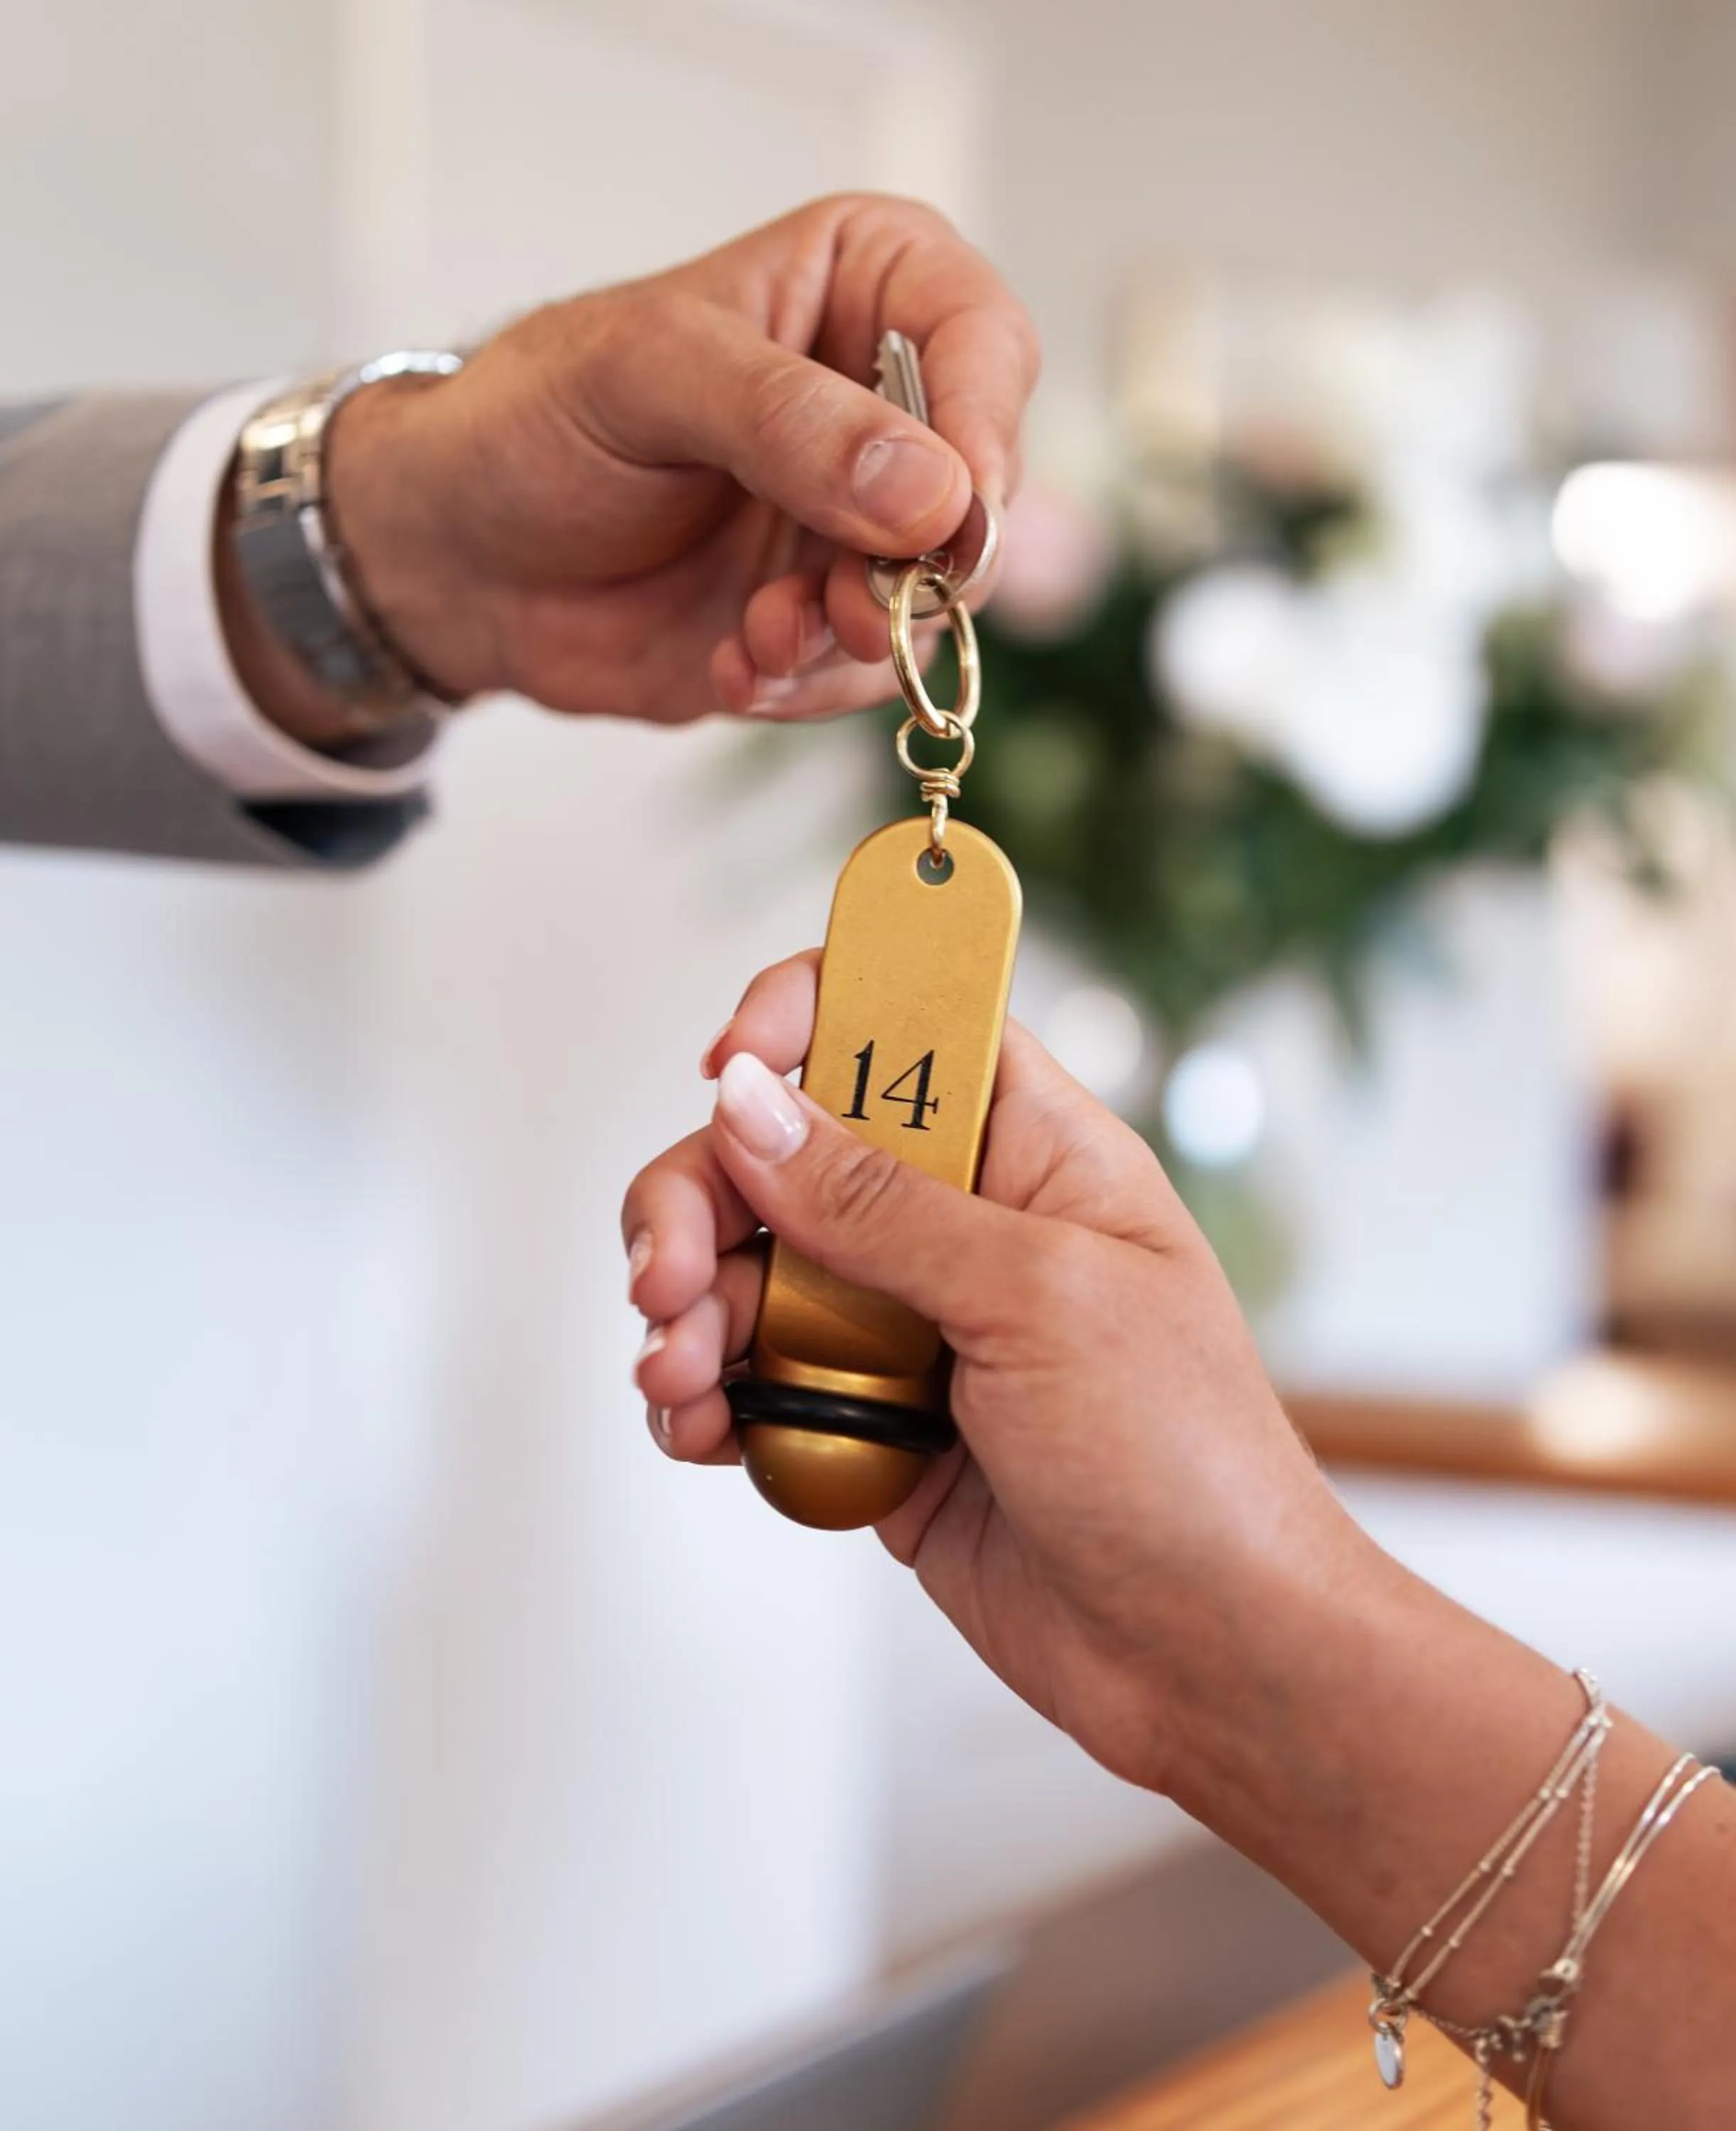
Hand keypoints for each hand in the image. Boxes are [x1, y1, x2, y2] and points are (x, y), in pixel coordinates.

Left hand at [271, 194, 1035, 740]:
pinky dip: (808, 682)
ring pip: (938, 596)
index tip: (956, 511)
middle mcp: (882, 406)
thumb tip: (933, 493)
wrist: (457, 555)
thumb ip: (787, 421)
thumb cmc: (533, 421)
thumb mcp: (645, 376)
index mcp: (862, 289)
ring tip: (762, 639)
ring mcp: (860, 522)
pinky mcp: (828, 617)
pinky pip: (870, 669)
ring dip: (855, 636)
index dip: (988, 426)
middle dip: (920, 565)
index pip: (984, 339)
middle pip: (981, 489)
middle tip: (846, 608)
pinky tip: (734, 666)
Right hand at [621, 952, 1368, 1801]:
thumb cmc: (1184, 1462)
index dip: (803, 1014)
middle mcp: (961, 1221)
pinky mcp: (868, 1422)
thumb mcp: (1037, 1301)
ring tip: (677, 1383)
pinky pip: (752, 1378)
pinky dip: (703, 1398)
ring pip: (749, 1266)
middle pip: (784, 1145)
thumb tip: (749, 1101)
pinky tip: (694, 1430)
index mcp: (1032, 1149)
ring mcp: (908, 1324)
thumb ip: (879, 1204)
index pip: (901, 1017)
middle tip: (671, 1281)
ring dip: (685, 1309)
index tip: (726, 1070)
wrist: (1210, 1656)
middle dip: (704, 1198)